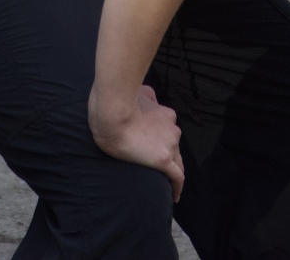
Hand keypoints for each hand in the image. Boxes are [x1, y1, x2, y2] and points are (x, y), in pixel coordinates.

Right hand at [90, 84, 183, 199]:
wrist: (112, 114)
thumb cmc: (118, 103)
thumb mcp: (138, 93)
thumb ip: (148, 97)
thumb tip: (149, 96)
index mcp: (165, 114)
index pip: (169, 131)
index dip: (165, 141)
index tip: (158, 148)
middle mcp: (172, 128)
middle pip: (174, 147)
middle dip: (168, 156)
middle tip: (157, 167)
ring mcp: (169, 144)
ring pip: (176, 162)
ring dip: (171, 170)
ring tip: (164, 184)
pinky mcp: (163, 160)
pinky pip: (177, 177)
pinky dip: (177, 187)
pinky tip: (175, 197)